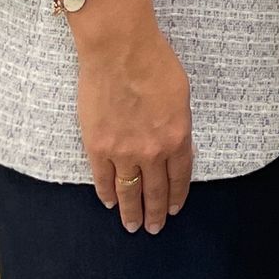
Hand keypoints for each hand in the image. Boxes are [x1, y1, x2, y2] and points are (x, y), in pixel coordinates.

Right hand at [64, 0, 192, 233]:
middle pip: (155, 191)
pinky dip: (107, 193)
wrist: (120, 48)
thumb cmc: (154, 61)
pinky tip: (111, 202)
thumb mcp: (181, 93)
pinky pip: (102, 179)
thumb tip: (174, 143)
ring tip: (131, 226)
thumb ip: (178, 123)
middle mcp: (152, 150)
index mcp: (177, 136)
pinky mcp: (97, 147)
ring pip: (128, 192)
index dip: (176, 196)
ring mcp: (123, 151)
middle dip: (154, 213)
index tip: (173, 210)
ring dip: (131, 212)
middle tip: (153, 229)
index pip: (179, 176)